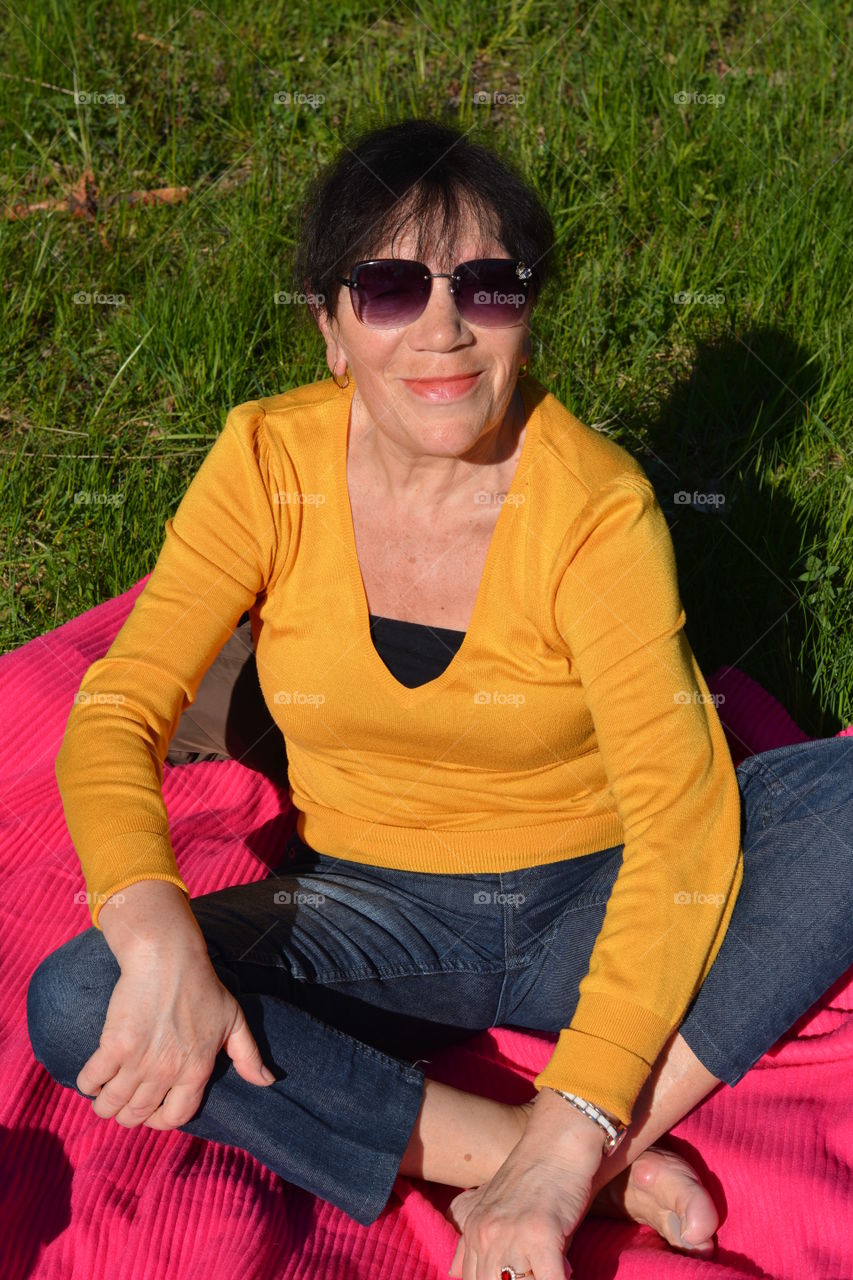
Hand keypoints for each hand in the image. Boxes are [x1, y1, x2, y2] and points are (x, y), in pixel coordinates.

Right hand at [76, 946, 275, 1130]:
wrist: (169, 958)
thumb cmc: (202, 987)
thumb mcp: (234, 1020)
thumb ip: (249, 1055)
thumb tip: (268, 1082)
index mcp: (198, 1070)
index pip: (177, 1117)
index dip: (161, 1121)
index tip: (152, 1113)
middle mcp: (168, 1072)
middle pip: (139, 1116)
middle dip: (128, 1115)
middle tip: (124, 1102)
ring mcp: (140, 1061)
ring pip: (111, 1105)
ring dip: (105, 1105)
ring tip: (104, 1094)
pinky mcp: (114, 1046)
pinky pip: (91, 1081)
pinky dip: (88, 1084)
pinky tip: (92, 1077)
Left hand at [447, 1089, 604, 1279]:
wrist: (557, 1142)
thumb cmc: (533, 1175)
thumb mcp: (493, 1205)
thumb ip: (473, 1239)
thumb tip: (453, 1272)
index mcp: (473, 1230)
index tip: (517, 1273)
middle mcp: (486, 1234)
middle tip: (533, 1270)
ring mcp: (511, 1235)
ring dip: (534, 1279)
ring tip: (548, 1267)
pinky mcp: (541, 1235)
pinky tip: (566, 1271)